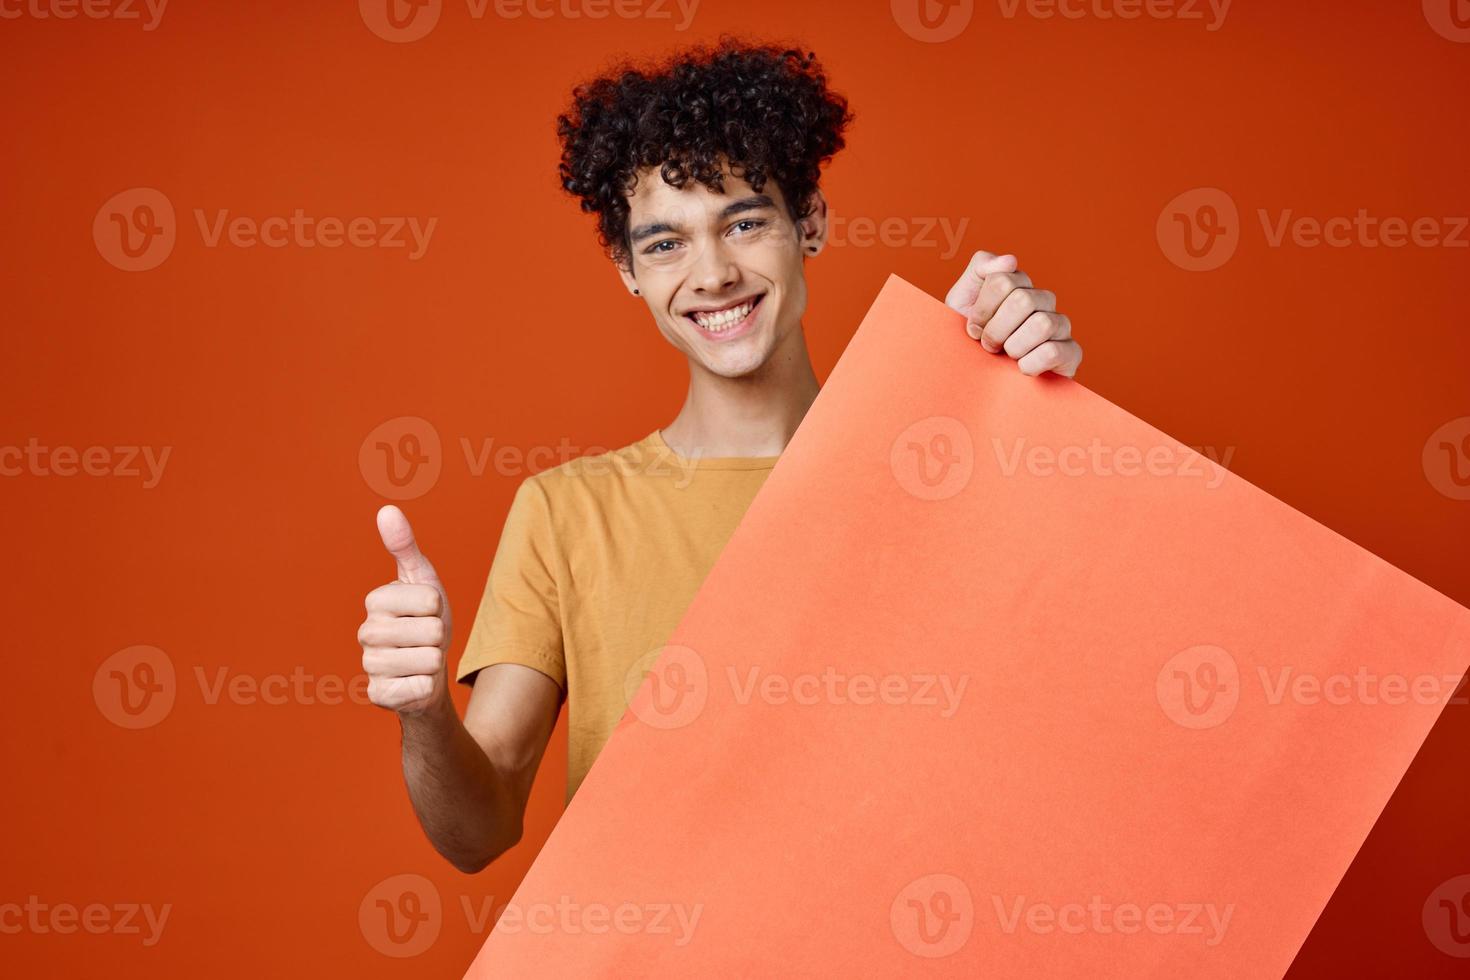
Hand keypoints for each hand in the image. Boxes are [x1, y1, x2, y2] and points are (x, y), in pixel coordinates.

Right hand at [358, 505, 453, 714]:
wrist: (427, 671)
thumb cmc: (425, 620)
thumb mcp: (423, 581)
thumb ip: (405, 547)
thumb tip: (387, 510)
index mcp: (376, 600)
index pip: (431, 598)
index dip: (439, 607)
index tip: (427, 612)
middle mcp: (366, 632)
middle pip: (433, 630)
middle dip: (439, 637)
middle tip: (426, 640)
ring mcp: (370, 665)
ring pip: (429, 660)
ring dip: (434, 662)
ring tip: (421, 659)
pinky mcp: (379, 695)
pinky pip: (421, 687)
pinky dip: (427, 686)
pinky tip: (414, 682)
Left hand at [945, 250, 1082, 377]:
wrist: (975, 381)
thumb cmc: (969, 339)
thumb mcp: (961, 301)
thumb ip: (980, 269)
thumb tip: (1010, 260)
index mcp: (1019, 285)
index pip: (1002, 281)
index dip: (982, 309)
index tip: (974, 326)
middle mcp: (1044, 301)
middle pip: (1023, 300)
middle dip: (996, 329)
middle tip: (988, 344)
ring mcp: (1060, 326)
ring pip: (1042, 324)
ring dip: (1014, 347)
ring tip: (1006, 356)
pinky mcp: (1071, 354)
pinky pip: (1053, 352)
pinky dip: (1029, 364)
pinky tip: (1021, 369)